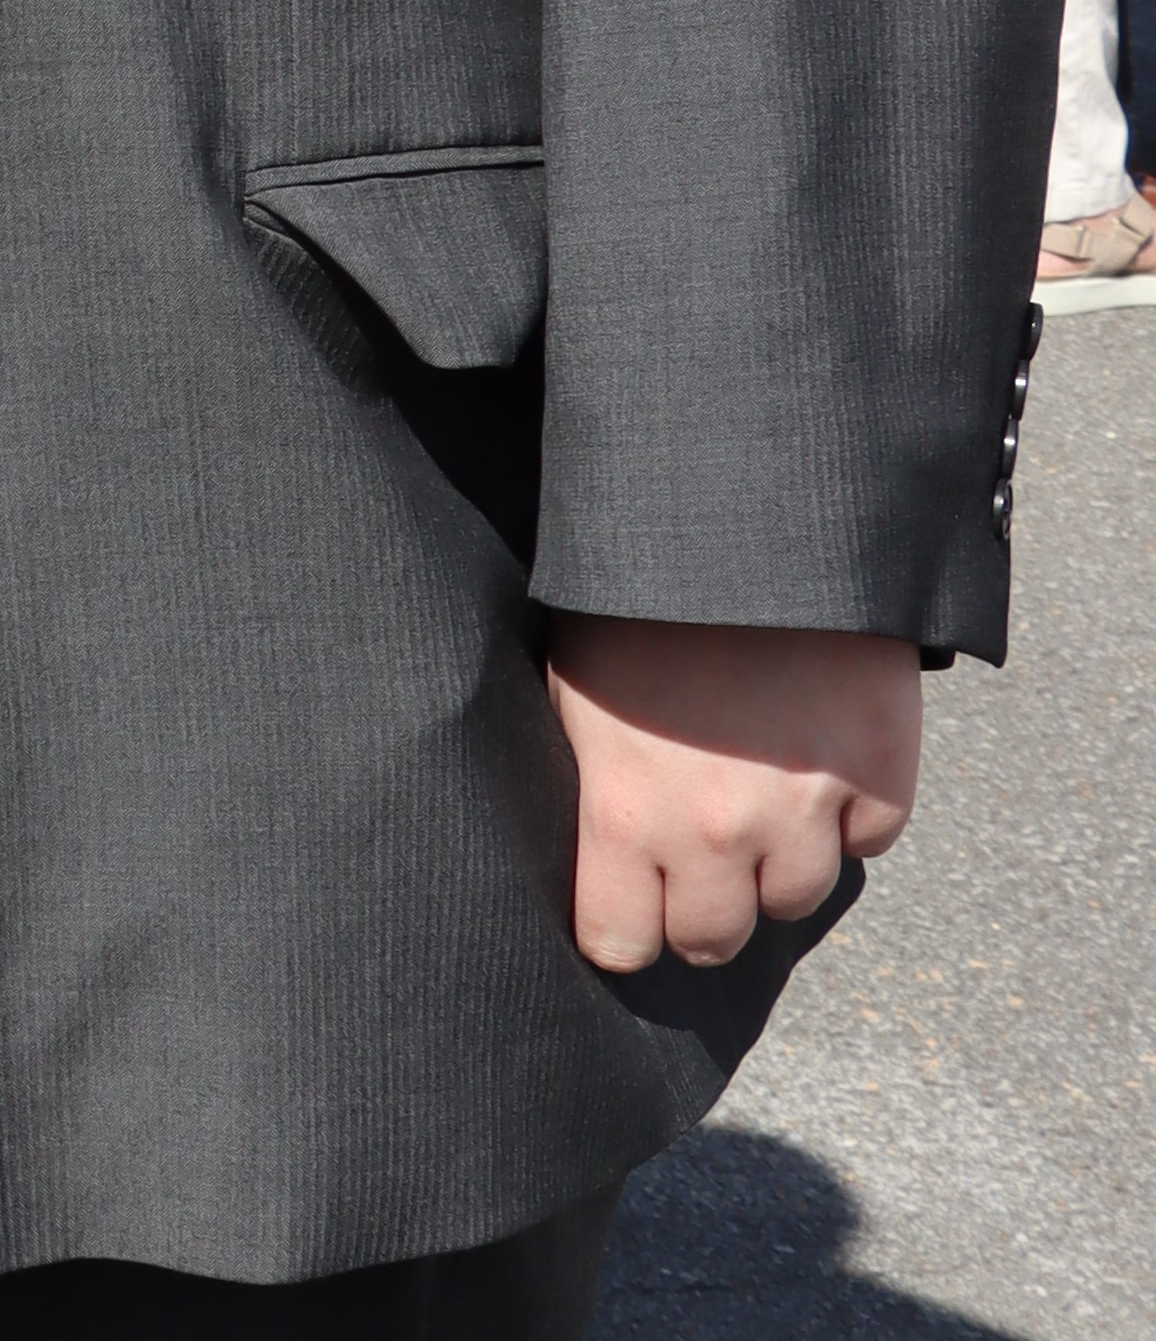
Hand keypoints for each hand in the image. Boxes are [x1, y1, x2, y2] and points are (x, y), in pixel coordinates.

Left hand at [544, 615, 918, 970]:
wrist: (740, 513)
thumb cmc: (630, 585)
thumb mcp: (574, 677)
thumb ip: (593, 774)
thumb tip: (590, 840)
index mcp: (623, 807)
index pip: (619, 941)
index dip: (620, 924)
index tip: (624, 903)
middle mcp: (716, 829)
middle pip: (713, 939)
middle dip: (699, 904)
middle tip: (692, 858)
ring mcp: (806, 807)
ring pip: (795, 899)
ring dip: (773, 861)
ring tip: (752, 796)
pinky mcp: (879, 772)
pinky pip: (867, 838)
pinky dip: (845, 810)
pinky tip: (814, 755)